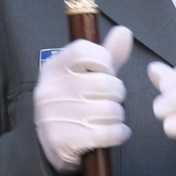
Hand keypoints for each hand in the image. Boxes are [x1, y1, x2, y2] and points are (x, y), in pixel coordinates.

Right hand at [34, 26, 133, 174]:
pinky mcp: (65, 139)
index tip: (104, 73)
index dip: (105, 62)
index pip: (86, 50)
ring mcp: (56, 114)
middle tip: (106, 102)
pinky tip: (110, 133)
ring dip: (118, 118)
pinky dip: (119, 135)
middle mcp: (52, 88)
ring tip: (105, 119)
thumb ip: (108, 56)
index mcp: (55, 68)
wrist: (51, 144)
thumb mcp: (87, 77)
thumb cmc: (76, 104)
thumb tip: (124, 31)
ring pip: (113, 110)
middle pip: (108, 84)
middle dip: (117, 96)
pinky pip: (111, 133)